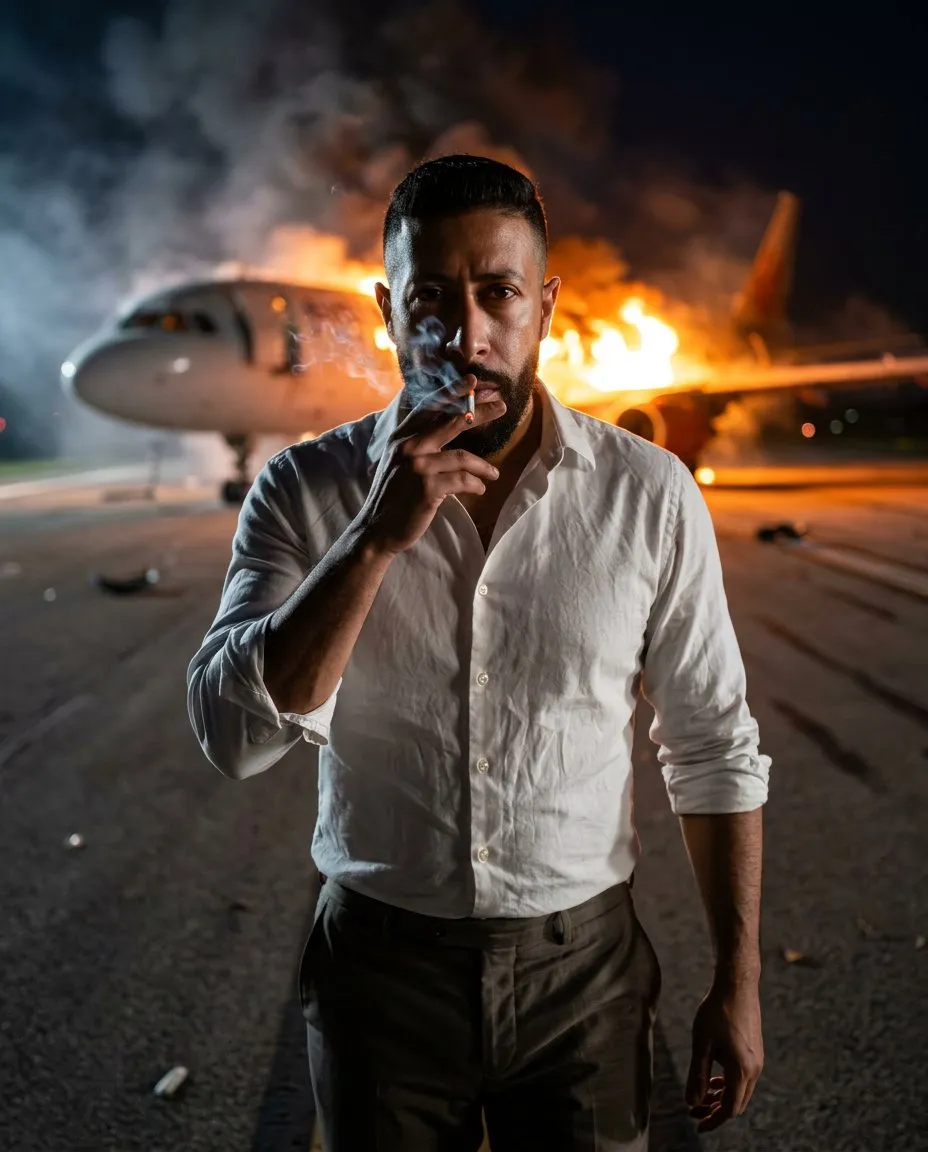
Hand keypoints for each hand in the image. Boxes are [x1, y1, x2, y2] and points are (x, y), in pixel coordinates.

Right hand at [359, 374, 506, 555]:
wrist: (376, 529)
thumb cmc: (393, 497)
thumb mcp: (399, 464)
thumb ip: (418, 445)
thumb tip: (446, 429)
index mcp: (401, 438)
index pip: (429, 407)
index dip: (452, 392)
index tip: (472, 380)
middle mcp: (408, 447)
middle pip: (451, 422)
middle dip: (479, 412)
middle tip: (501, 405)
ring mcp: (417, 467)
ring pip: (462, 456)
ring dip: (483, 466)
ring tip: (494, 474)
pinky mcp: (427, 489)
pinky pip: (462, 481)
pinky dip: (476, 484)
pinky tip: (481, 489)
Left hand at [686, 979, 763, 1132]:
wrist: (737, 985)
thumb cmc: (716, 1011)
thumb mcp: (701, 1044)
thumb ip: (697, 1075)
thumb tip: (692, 1102)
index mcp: (742, 1070)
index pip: (729, 1109)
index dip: (713, 1120)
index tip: (697, 1124)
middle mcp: (754, 1069)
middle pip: (737, 1103)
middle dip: (716, 1111)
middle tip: (694, 1111)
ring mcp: (757, 1061)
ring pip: (740, 1091)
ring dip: (721, 1098)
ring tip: (701, 1097)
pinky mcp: (755, 1052)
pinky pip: (743, 1078)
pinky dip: (728, 1085)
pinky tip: (713, 1080)